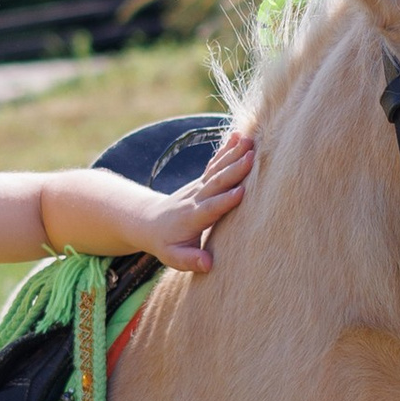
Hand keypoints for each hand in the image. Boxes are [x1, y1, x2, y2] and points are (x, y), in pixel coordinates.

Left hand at [61, 130, 254, 272]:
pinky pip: (215, 164)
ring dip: (233, 154)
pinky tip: (238, 136)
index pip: (210, 208)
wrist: (148, 222)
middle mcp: (196, 198)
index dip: (225, 201)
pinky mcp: (201, 180)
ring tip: (249, 140)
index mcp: (192, 217)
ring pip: (217, 169)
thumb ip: (190, 260)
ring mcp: (198, 187)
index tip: (242, 192)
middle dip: (234, 170)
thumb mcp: (173, 257)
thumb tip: (207, 264)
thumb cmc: (165, 243)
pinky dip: (226, 150)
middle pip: (216, 182)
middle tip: (251, 157)